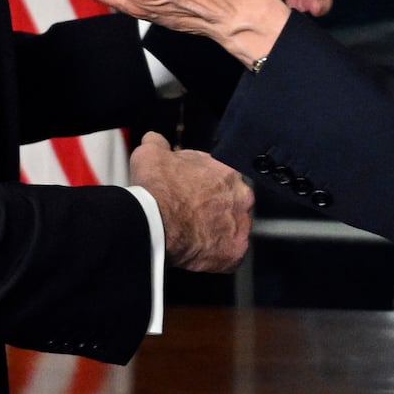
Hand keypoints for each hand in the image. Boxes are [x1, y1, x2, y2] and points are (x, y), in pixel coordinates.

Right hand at [129, 132, 252, 271]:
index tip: (193, 193)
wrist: (153, 221)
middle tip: (193, 215)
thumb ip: (159, 143)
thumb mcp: (152, 153)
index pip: (223, 177)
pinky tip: (200, 250)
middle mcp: (241, 196)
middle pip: (232, 202)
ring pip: (233, 228)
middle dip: (216, 208)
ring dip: (218, 231)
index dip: (206, 186)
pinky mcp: (235, 252)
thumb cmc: (157, 188)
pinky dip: (217, 254)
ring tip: (195, 234)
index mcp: (228, 170)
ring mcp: (241, 225)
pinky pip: (231, 254)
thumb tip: (154, 139)